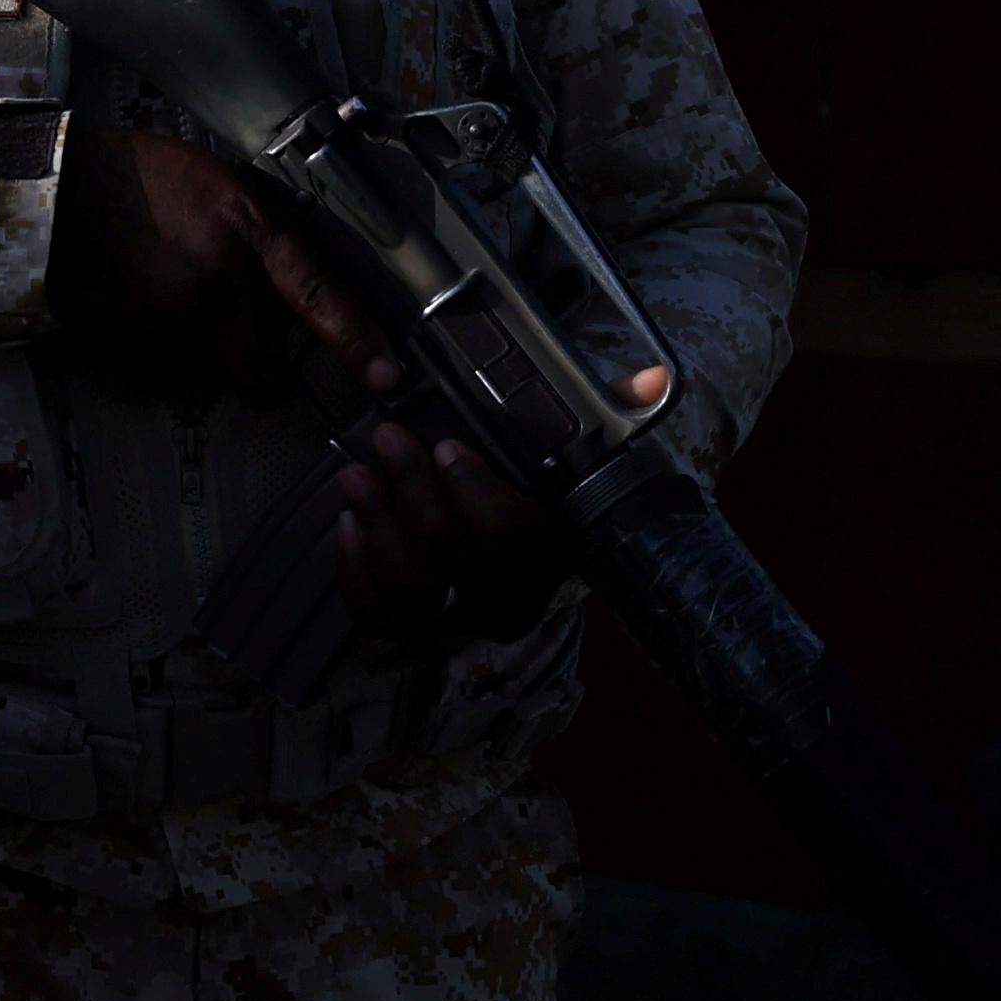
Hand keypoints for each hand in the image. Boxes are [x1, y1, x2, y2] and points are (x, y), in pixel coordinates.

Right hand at [49, 123, 394, 398]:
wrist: (51, 190)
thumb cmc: (135, 176)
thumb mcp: (219, 185)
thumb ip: (261, 237)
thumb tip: (292, 290)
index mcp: (244, 230)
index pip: (317, 291)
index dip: (356, 340)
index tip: (385, 376)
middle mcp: (214, 282)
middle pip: (260, 370)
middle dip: (258, 369)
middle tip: (241, 342)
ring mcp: (167, 322)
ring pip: (207, 372)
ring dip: (197, 352)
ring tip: (165, 297)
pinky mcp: (125, 347)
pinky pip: (159, 372)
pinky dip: (153, 352)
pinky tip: (135, 306)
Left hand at [333, 363, 671, 643]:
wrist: (523, 555)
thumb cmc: (545, 489)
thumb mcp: (580, 450)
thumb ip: (614, 408)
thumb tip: (653, 374)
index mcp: (552, 552)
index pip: (516, 537)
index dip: (476, 493)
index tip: (448, 446)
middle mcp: (507, 594)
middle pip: (455, 556)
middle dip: (415, 491)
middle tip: (388, 438)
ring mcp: (459, 616)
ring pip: (413, 587)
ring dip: (379, 525)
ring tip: (355, 475)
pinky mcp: (415, 625)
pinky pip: (379, 613)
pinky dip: (357, 571)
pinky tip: (347, 524)